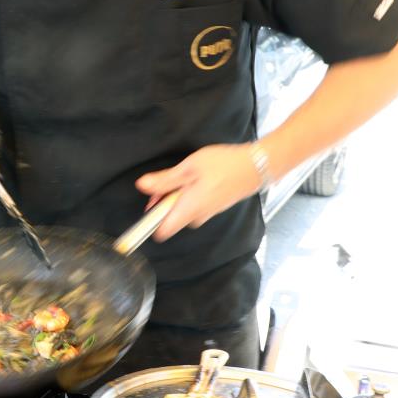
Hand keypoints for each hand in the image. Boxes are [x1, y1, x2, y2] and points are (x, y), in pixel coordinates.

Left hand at [136, 143, 262, 241]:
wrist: (256, 167)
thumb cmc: (223, 165)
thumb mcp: (189, 167)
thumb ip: (164, 180)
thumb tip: (142, 186)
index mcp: (188, 210)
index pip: (160, 232)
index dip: (150, 219)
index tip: (151, 202)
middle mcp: (196, 218)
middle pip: (169, 219)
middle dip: (164, 200)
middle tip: (173, 178)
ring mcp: (206, 215)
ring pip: (180, 211)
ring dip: (177, 195)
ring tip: (189, 175)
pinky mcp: (213, 209)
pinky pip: (192, 207)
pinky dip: (189, 194)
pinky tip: (199, 179)